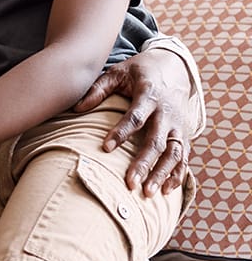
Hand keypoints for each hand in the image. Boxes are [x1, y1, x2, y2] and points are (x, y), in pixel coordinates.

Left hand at [75, 49, 192, 196]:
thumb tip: (76, 109)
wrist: (174, 67)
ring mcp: (178, 125)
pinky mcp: (184, 134)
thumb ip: (98, 89)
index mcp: (149, 94)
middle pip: (156, 141)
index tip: (105, 148)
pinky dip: (177, 175)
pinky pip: (184, 157)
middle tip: (130, 183)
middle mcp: (167, 112)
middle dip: (144, 163)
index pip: (135, 117)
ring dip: (162, 174)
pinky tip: (167, 191)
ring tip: (147, 193)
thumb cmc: (139, 71)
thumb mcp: (117, 72)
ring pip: (174, 153)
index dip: (121, 133)